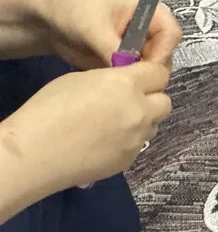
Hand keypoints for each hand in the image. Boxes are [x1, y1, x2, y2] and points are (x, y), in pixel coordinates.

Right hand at [2, 62, 171, 195]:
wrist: (39, 152)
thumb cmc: (50, 109)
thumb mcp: (80, 79)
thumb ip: (111, 80)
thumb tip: (124, 84)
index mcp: (127, 85)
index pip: (159, 74)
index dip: (150, 73)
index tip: (139, 75)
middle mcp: (140, 111)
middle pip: (165, 101)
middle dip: (152, 97)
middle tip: (130, 98)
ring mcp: (139, 138)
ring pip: (155, 123)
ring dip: (144, 118)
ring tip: (116, 120)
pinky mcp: (132, 158)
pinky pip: (141, 143)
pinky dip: (131, 138)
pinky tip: (108, 139)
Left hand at [39, 0, 180, 68]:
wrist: (43, 17)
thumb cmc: (69, 8)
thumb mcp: (92, 26)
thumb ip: (114, 50)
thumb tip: (130, 74)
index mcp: (147, 6)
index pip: (171, 32)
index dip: (163, 52)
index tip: (145, 69)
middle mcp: (147, 25)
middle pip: (165, 53)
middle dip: (150, 67)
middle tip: (129, 77)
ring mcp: (138, 43)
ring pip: (153, 67)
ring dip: (138, 75)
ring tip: (117, 77)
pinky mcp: (127, 58)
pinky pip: (137, 73)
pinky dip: (128, 79)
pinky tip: (112, 79)